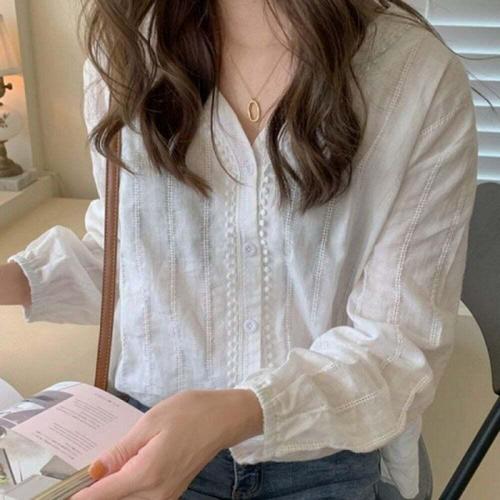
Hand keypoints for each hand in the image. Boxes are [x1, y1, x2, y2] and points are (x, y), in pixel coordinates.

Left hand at [71, 388, 262, 499]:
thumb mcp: (150, 422)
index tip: (63, 494)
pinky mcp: (171, 492)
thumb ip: (120, 450)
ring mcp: (166, 496)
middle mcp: (156, 495)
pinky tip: (120, 472)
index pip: (101, 496)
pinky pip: (141, 497)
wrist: (225, 418)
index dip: (79, 497)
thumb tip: (94, 472)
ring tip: (99, 472)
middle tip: (81, 477)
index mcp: (147, 475)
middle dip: (95, 493)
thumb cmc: (190, 412)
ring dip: (111, 491)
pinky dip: (126, 489)